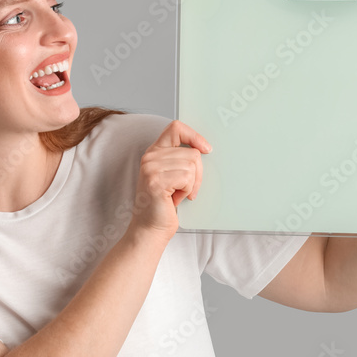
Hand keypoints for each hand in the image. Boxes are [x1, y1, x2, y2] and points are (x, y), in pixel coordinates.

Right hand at [128, 119, 211, 242]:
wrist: (151, 228)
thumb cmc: (164, 205)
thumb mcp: (172, 176)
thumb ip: (181, 159)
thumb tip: (206, 148)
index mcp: (154, 152)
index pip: (176, 128)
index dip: (194, 136)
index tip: (206, 149)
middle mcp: (150, 157)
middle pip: (192, 152)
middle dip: (197, 174)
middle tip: (186, 189)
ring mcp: (151, 168)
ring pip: (192, 164)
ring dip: (191, 184)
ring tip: (178, 194)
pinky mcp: (156, 180)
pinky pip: (187, 177)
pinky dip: (187, 190)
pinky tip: (175, 198)